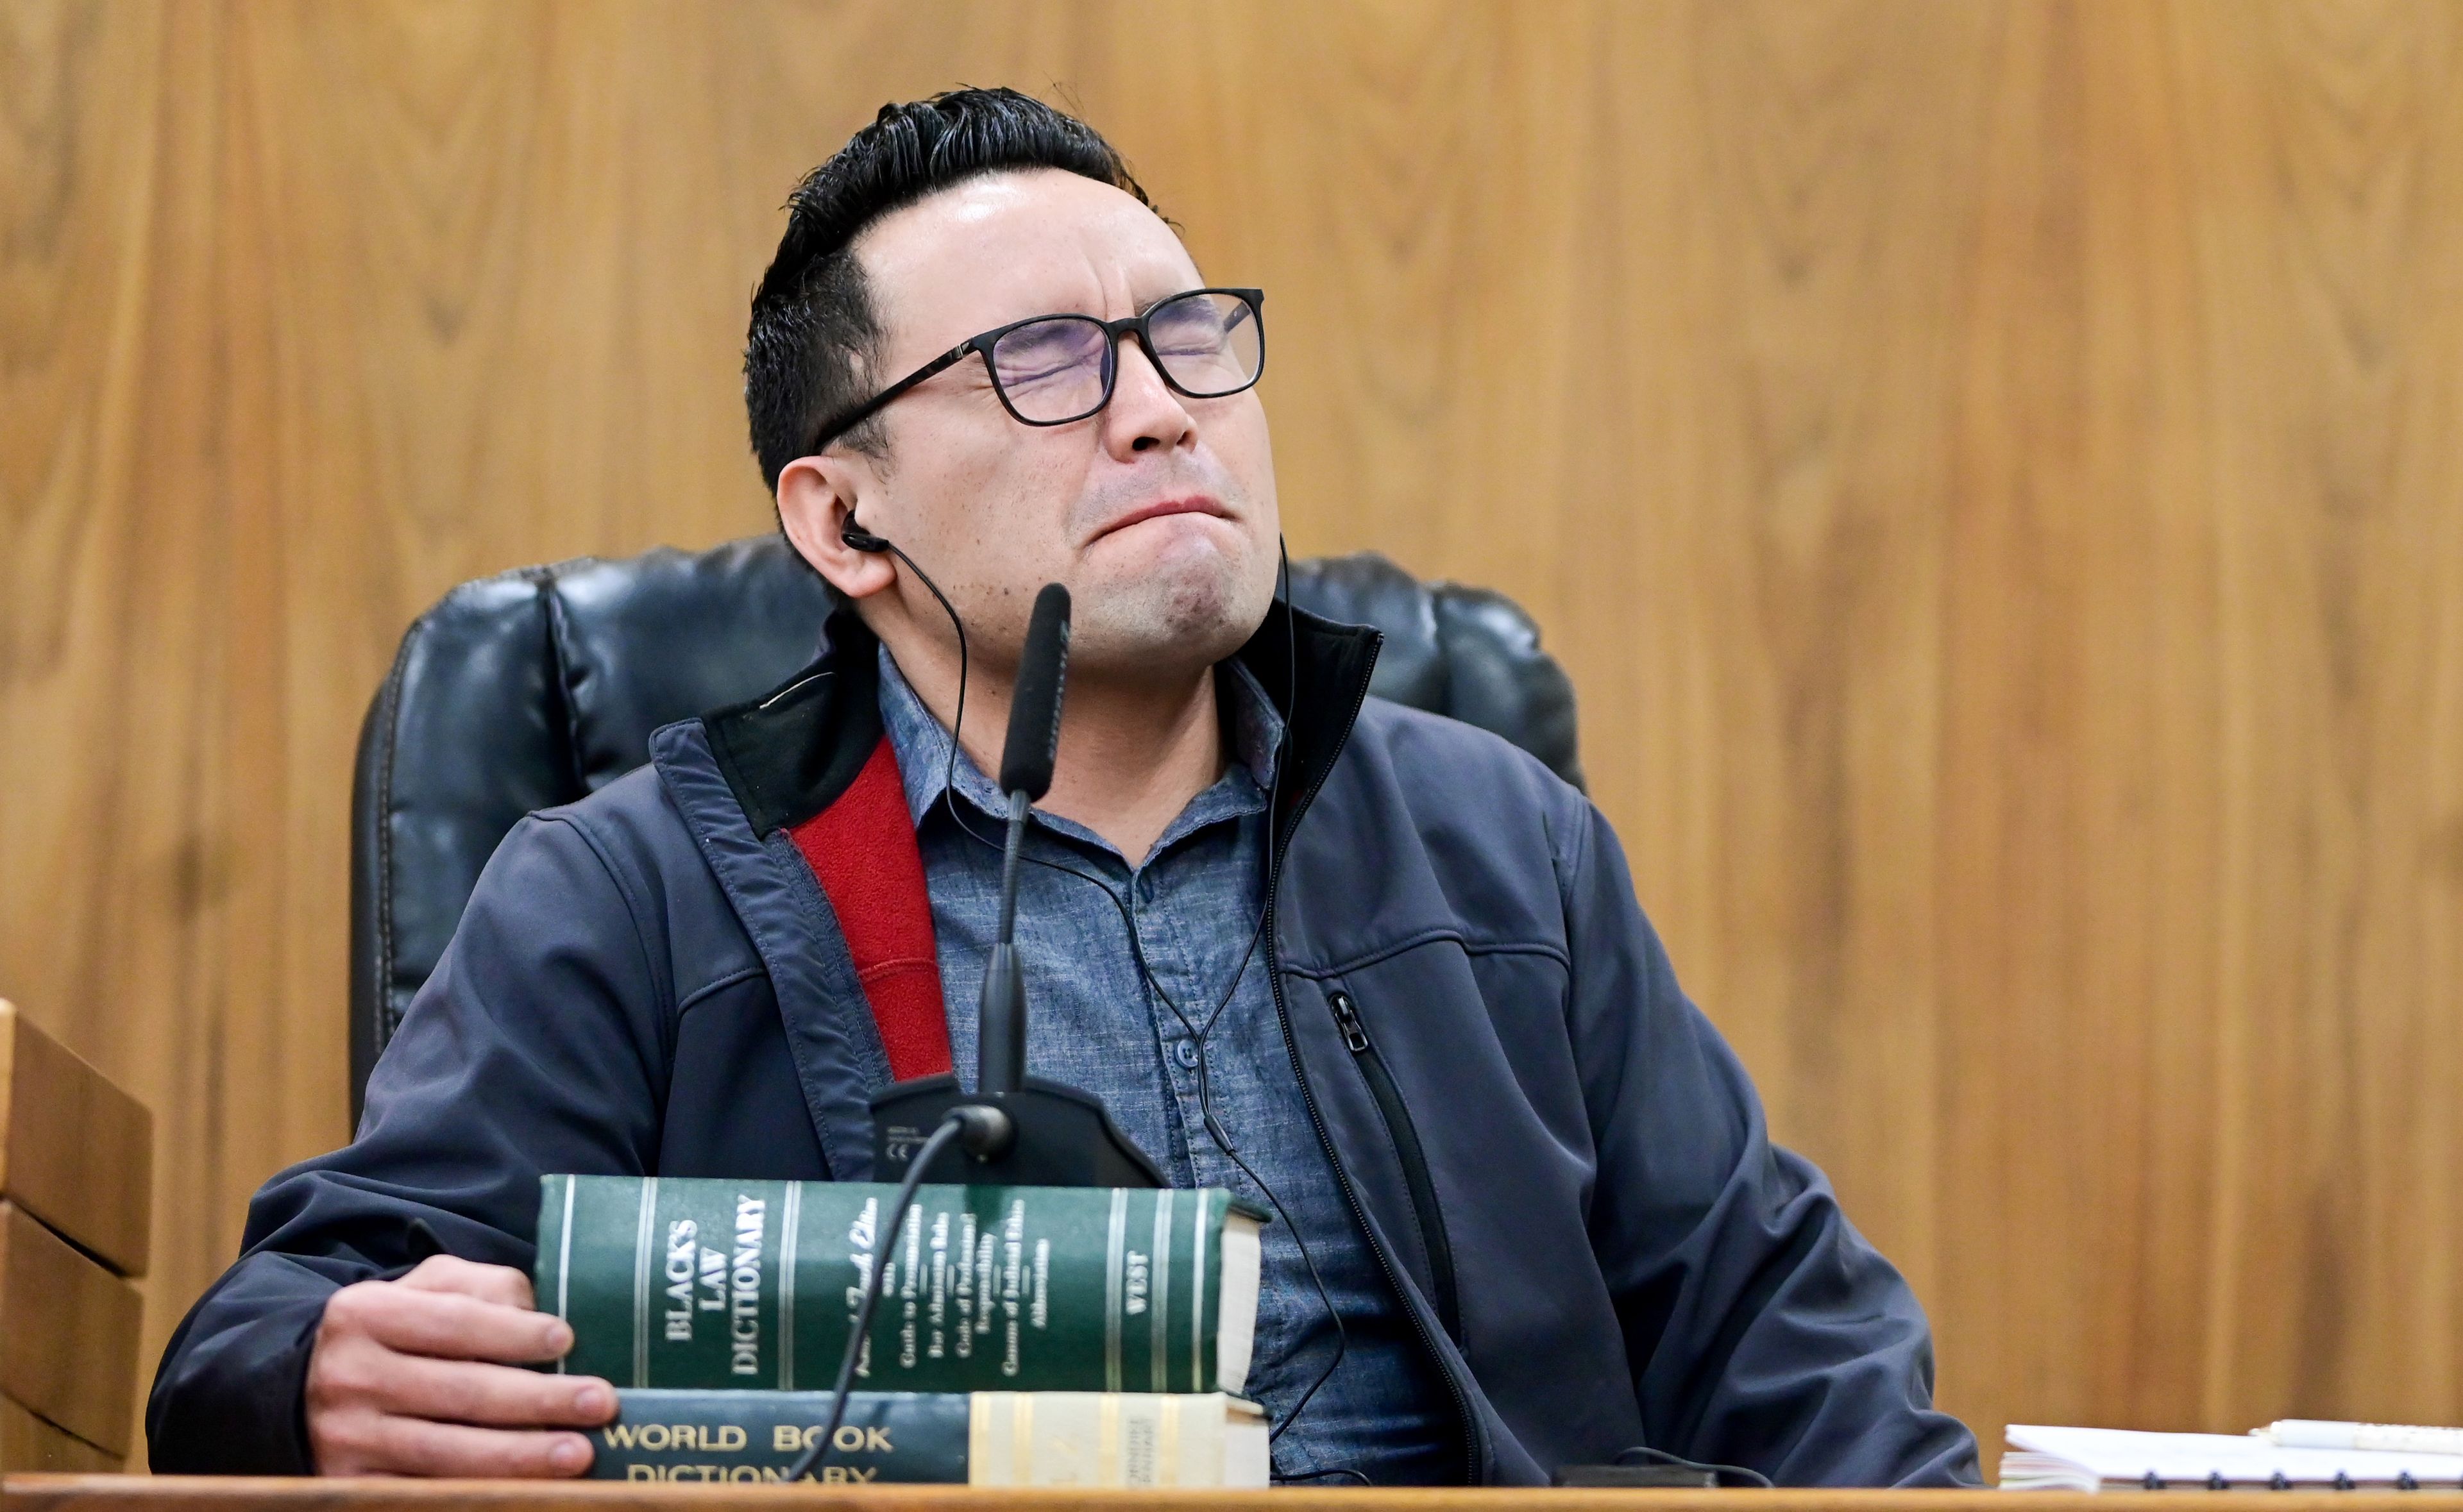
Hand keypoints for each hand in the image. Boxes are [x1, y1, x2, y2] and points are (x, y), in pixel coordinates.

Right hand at [305, 1254, 615, 1476]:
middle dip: (537, 1401)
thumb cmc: (395, 1331)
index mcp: (366, 1313)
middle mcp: (349, 1376)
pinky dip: (481, 1494)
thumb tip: (533, 1315)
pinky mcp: (351, 1486)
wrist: (306, 1388)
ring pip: (446, 1453)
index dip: (513, 1334)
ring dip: (519, 1456)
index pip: (454, 1323)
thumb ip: (481, 1285)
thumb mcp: (426, 1287)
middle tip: (598, 1404)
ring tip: (578, 1454)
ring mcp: (346, 1438)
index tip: (566, 1341)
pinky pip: (424, 1493)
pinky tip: (528, 1490)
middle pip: (459, 1392)